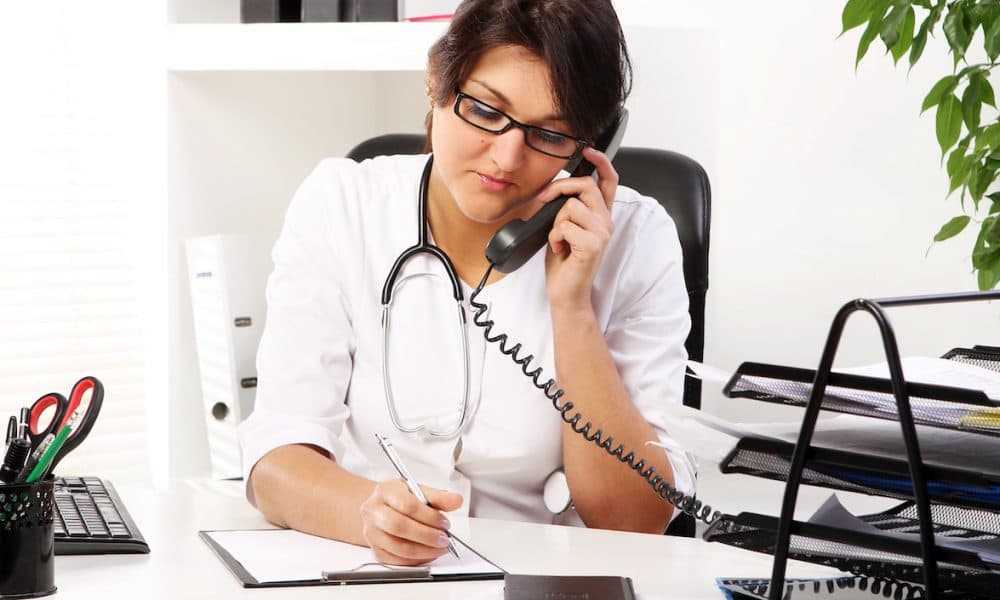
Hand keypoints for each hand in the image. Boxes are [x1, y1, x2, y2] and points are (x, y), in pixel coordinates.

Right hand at [360, 479, 462, 565]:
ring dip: (424, 551)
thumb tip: (456, 501)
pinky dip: (415, 560)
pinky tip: (428, 554)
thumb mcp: (418, 490)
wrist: (380, 508)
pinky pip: (396, 561)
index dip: (429, 517)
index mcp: (385, 491)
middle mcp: (374, 512)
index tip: (444, 523)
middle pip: (400, 527)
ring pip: (398, 547)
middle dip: (427, 536)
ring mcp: (372, 532)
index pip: (408, 505)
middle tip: (444, 539)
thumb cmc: (400, 498)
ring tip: (440, 548)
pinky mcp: (376, 550)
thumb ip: (438, 497)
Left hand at [540, 146, 617, 312]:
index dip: (602, 163)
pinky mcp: (594, 245)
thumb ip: (568, 208)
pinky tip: (560, 249)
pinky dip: (555, 237)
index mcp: (600, 216)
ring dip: (555, 222)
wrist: (566, 293)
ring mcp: (602, 233)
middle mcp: (606, 222)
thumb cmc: (564, 262)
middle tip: (544, 200)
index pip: (609, 182)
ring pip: (570, 206)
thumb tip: (556, 190)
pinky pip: (565, 225)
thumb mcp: (564, 228)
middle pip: (585, 186)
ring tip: (559, 239)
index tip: (590, 151)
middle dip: (559, 188)